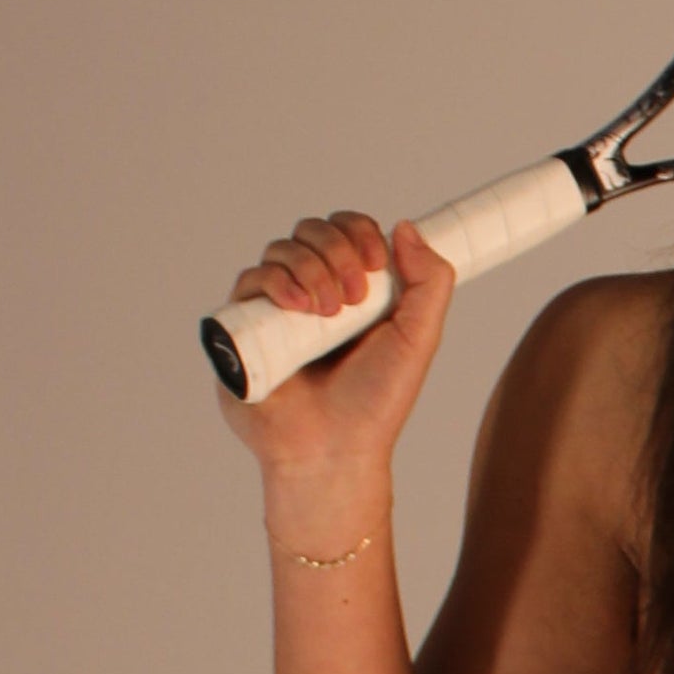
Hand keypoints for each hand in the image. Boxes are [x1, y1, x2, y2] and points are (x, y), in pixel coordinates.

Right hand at [217, 208, 452, 537]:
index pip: (347, 231)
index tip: (376, 261)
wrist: (332, 448)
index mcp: (353, 289)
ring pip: (280, 249)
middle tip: (353, 298)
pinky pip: (250, 279)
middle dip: (336, 252)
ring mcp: (276, 307)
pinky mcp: (244, 325)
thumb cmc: (375, 403)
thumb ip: (430, 282)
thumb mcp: (419, 339)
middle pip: (312, 231)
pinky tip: (297, 307)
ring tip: (327, 313)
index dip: (359, 231)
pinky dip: (275, 282)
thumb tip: (406, 225)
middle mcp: (312, 291)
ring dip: (309, 269)